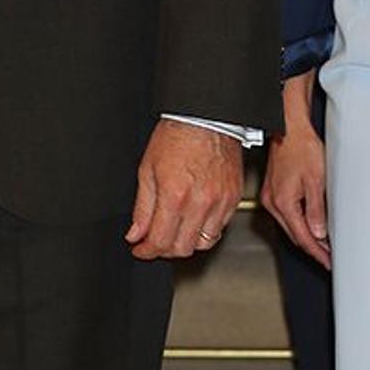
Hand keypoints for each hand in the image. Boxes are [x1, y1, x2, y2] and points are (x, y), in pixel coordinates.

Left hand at [126, 120, 242, 260]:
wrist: (206, 119)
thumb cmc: (177, 137)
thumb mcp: (148, 170)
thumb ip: (142, 208)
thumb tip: (136, 233)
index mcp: (175, 196)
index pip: (160, 241)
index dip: (147, 251)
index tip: (141, 249)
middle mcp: (200, 203)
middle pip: (182, 248)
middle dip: (164, 250)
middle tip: (156, 241)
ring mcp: (220, 202)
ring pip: (203, 243)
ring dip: (186, 242)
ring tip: (176, 232)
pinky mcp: (233, 198)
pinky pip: (220, 228)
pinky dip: (205, 231)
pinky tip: (194, 220)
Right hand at [261, 124, 330, 268]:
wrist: (289, 129)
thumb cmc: (302, 147)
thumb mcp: (316, 180)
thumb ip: (317, 210)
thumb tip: (319, 233)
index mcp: (284, 202)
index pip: (303, 237)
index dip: (317, 252)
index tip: (328, 262)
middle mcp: (274, 203)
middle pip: (295, 235)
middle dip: (313, 248)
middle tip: (328, 258)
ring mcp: (271, 198)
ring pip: (290, 226)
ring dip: (306, 237)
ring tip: (323, 246)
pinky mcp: (273, 192)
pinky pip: (287, 215)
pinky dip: (299, 224)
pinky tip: (309, 226)